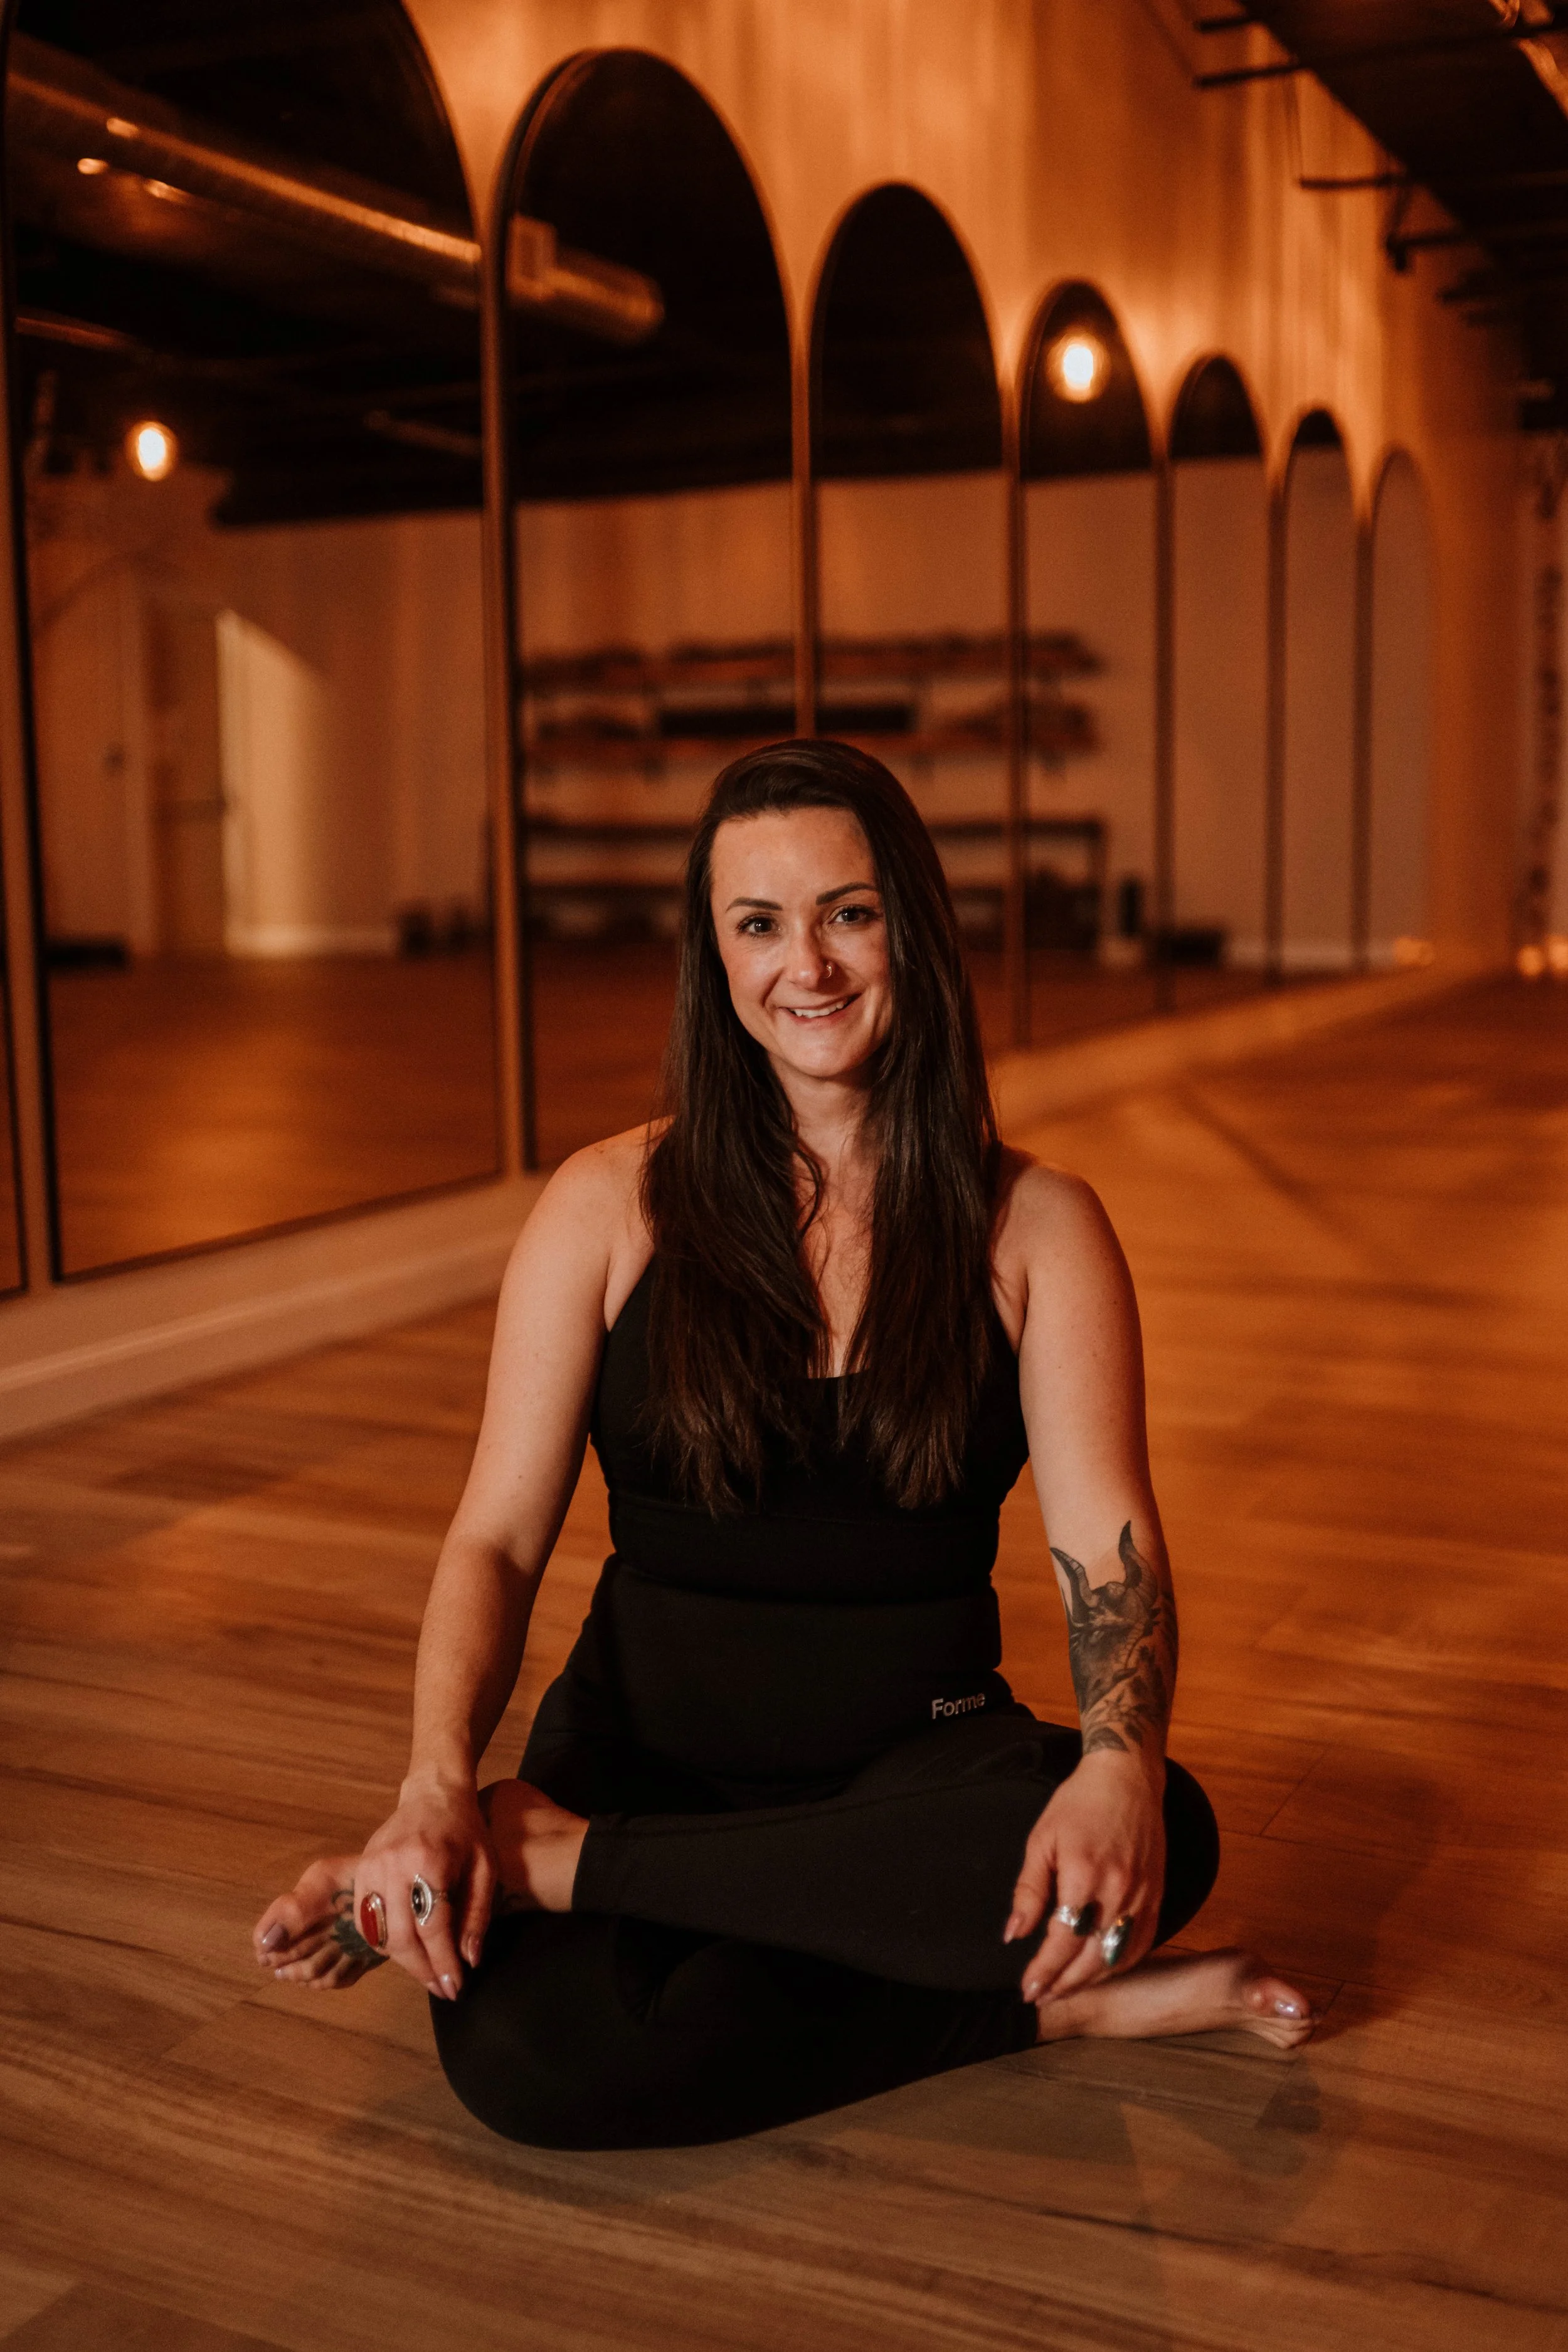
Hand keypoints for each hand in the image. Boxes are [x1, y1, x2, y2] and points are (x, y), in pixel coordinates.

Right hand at [352, 1772, 496, 1999]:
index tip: (454, 1989)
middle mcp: (394, 1865)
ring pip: (379, 1933)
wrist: (434, 1793)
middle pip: (401, 1937)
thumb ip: (477, 1915)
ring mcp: (371, 1866)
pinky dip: (382, 1941)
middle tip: (441, 1988)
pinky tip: (404, 1947)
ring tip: (427, 1970)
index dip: (443, 1964)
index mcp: (430, 1862)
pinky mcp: (360, 1868)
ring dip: (402, 1960)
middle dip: (422, 1970)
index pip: (433, 1928)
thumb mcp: (486, 1867)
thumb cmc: (467, 1830)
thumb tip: (468, 1962)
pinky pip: (364, 1919)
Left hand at [1003, 1750, 1166, 2003]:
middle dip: (1064, 1984)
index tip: (1028, 1988)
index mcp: (1084, 1875)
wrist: (1127, 1780)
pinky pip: (1143, 1943)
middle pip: (1092, 1957)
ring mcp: (1143, 1895)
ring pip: (1119, 1956)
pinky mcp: (1157, 1896)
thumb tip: (1014, 1934)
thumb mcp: (1042, 1840)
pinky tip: (1101, 1971)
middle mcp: (1118, 1890)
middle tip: (1041, 1996)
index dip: (1044, 1970)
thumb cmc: (1078, 1805)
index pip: (1063, 1940)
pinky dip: (1122, 1965)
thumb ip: (1029, 1891)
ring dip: (1091, 1980)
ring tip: (1064, 1990)